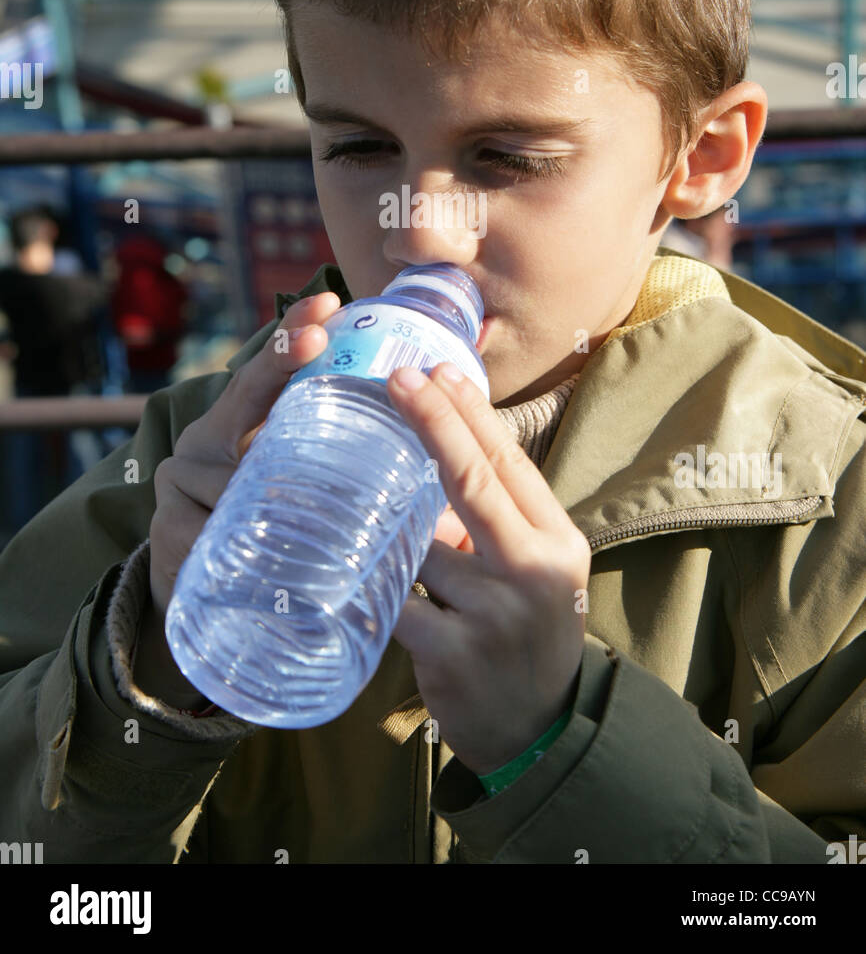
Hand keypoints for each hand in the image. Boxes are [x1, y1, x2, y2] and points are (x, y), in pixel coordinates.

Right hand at [149, 291, 341, 618]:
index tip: (328, 304)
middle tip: (314, 338)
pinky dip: (234, 542)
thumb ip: (370, 507)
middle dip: (280, 362)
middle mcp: (209, 440)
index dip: (294, 336)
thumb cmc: (274, 547)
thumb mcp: (310, 511)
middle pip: (244, 394)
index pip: (272, 375)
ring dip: (267, 491)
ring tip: (302, 504)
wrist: (210, 609)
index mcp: (248, 428)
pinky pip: (207, 530)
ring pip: (235, 476)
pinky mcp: (167, 529)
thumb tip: (452, 520)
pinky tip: (252, 556)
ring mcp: (180, 480)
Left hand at [386, 361, 590, 777]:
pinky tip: (344, 573)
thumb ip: (490, 521)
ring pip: (422, 544)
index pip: (509, 462)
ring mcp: (494, 613)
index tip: (437, 369)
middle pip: (474, 480)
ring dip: (391, 524)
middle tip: (397, 379)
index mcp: (556, 540)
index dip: (469, 413)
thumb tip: (427, 464)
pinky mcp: (453, 654)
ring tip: (354, 502)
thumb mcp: (532, 570)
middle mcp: (532, 569)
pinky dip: (370, 586)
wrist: (544, 728)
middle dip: (433, 422)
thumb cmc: (529, 632)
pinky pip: (396, 602)